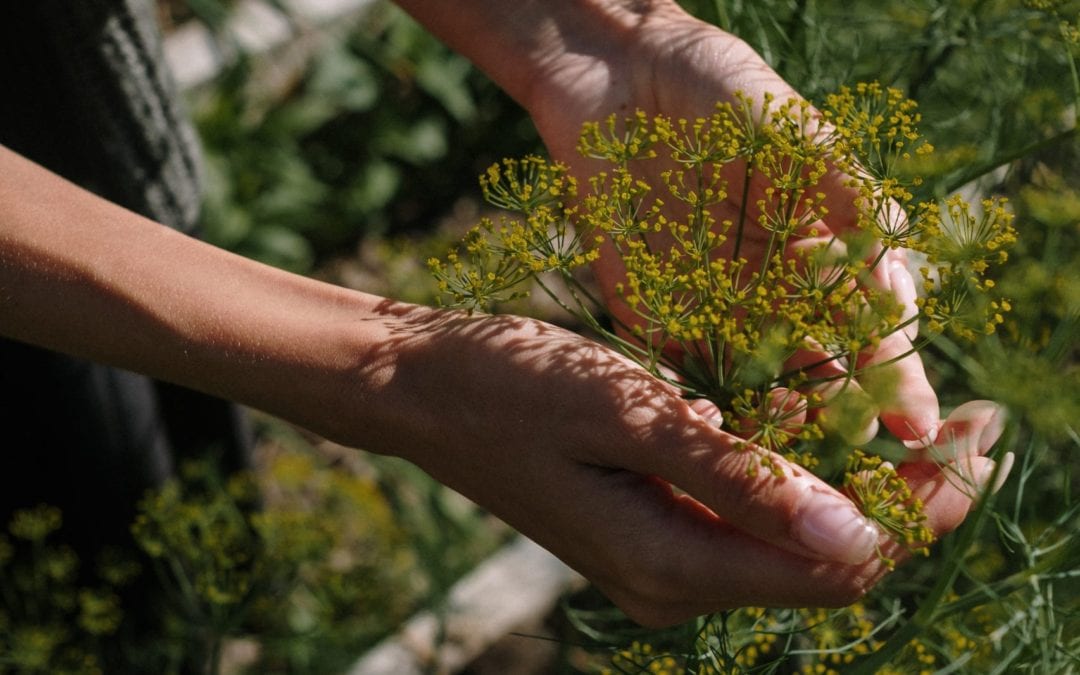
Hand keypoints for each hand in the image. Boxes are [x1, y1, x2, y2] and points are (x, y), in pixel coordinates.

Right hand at [347, 302, 1005, 625]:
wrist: (421, 389)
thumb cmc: (510, 386)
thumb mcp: (627, 416)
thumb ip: (739, 479)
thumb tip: (859, 536)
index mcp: (672, 563)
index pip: (840, 563)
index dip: (924, 508)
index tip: (986, 440)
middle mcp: (676, 581)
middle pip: (830, 560)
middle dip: (911, 497)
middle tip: (976, 422)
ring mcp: (663, 560)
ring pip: (796, 537)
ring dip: (860, 483)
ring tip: (914, 418)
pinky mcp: (653, 527)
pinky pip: (751, 516)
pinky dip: (798, 474)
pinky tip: (819, 420)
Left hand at [523, 2, 938, 444]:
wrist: (619, 80)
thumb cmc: (721, 91)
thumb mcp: (795, 131)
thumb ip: (845, 193)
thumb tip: (897, 260)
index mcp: (823, 252)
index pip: (871, 327)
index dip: (896, 374)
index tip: (917, 424)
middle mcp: (775, 291)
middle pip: (820, 369)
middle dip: (842, 413)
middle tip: (859, 450)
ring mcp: (714, 309)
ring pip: (756, 384)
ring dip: (778, 421)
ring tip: (796, 456)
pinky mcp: (652, 315)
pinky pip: (681, 373)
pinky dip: (702, 408)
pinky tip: (722, 438)